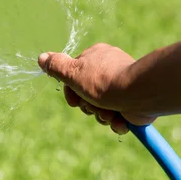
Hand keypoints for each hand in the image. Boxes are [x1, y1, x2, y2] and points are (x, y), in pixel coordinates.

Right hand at [38, 43, 154, 133]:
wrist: (139, 94)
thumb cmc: (103, 81)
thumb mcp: (73, 72)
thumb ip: (56, 66)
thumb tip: (42, 58)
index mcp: (94, 57)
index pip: (74, 77)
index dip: (71, 92)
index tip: (73, 98)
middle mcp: (108, 69)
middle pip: (86, 95)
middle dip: (88, 107)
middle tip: (93, 105)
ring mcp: (121, 87)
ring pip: (101, 108)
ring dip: (102, 116)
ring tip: (109, 113)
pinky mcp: (132, 102)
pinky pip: (118, 116)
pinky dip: (117, 122)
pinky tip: (120, 120)